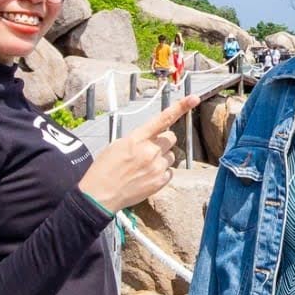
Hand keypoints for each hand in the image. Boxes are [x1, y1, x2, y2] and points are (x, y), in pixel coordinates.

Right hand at [79, 96, 199, 211]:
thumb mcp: (117, 145)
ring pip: (171, 155)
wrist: (100, 195)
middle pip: (171, 138)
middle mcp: (150, 151)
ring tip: (144, 166)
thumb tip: (150, 136)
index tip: (193, 99)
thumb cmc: (105, 169)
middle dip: (163, 141)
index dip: (180, 107)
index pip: (163, 119)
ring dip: (162, 158)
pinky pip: (170, 171)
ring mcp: (157, 167)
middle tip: (148, 150)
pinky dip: (161, 172)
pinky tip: (146, 176)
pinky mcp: (160, 181)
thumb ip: (138, 138)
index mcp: (137, 139)